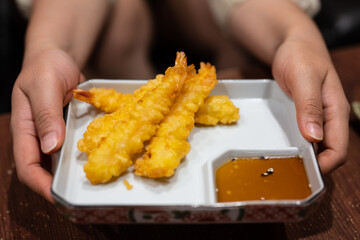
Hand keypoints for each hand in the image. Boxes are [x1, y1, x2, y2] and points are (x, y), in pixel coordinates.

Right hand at [11, 48, 84, 201]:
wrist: (58, 57)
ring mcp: (52, 134)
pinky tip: (95, 161)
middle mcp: (37, 136)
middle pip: (42, 169)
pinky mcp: (66, 130)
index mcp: (23, 128)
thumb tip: (50, 147)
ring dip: (70, 174)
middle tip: (78, 197)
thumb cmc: (46, 67)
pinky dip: (80, 157)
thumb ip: (46, 114)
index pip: (26, 165)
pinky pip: (72, 149)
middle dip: (56, 186)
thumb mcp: (44, 86)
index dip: (40, 184)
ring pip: (58, 162)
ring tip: (89, 183)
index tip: (58, 198)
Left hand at [272, 40, 349, 173]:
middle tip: (292, 172)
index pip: (340, 148)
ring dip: (307, 157)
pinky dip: (299, 146)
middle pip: (330, 151)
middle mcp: (330, 117)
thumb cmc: (300, 56)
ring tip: (287, 164)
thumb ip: (309, 106)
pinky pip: (307, 136)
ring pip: (318, 146)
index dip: (326, 164)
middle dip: (316, 165)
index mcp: (336, 109)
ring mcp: (318, 117)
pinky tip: (285, 149)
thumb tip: (314, 137)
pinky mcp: (306, 115)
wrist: (294, 45)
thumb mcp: (303, 78)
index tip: (307, 172)